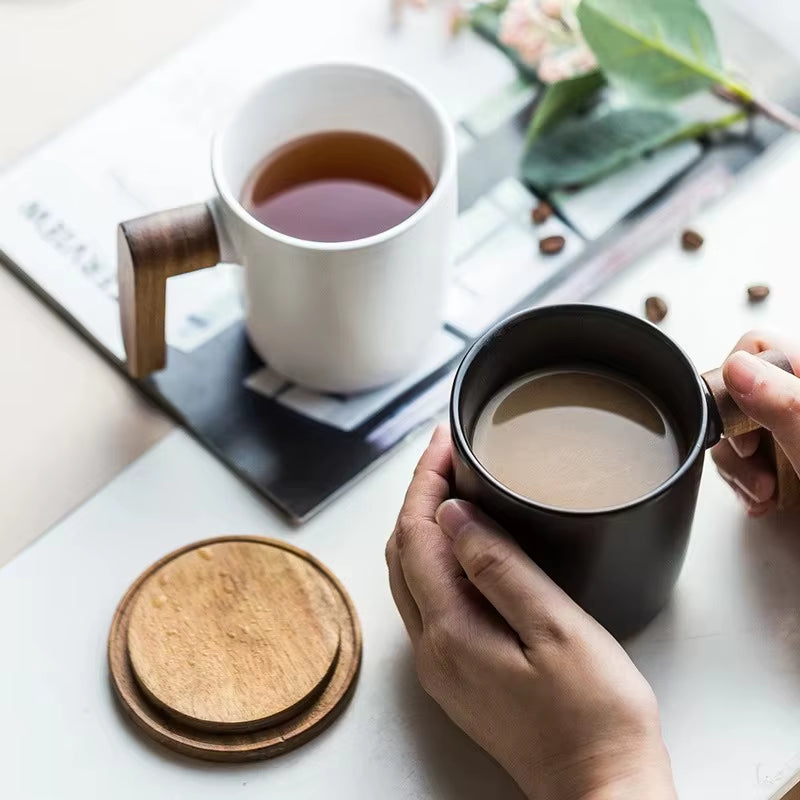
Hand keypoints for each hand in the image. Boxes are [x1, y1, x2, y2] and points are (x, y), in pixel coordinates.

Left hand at [386, 426, 676, 799]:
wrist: (601, 787)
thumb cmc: (593, 715)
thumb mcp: (555, 629)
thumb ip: (498, 568)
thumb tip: (451, 515)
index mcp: (450, 631)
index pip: (417, 533)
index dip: (426, 480)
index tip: (445, 439)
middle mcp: (432, 648)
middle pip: (404, 550)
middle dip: (420, 494)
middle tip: (448, 452)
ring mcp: (441, 664)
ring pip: (411, 573)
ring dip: (424, 523)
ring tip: (452, 483)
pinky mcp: (458, 673)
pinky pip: (429, 598)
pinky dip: (435, 556)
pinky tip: (461, 542)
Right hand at [711, 331, 799, 515]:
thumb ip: (785, 403)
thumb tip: (738, 367)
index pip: (757, 349)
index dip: (737, 388)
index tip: (747, 433)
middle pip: (743, 390)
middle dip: (737, 437)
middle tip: (754, 468)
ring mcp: (798, 425)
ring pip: (744, 425)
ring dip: (741, 466)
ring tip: (763, 493)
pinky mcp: (794, 452)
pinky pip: (756, 451)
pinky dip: (750, 477)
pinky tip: (764, 496)